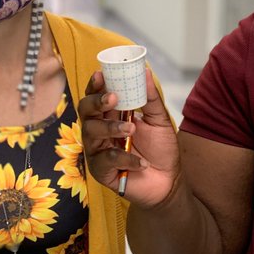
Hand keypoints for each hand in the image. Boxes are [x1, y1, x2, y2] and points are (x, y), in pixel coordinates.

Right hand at [78, 69, 178, 206]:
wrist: (169, 181)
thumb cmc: (161, 149)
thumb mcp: (159, 120)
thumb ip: (150, 98)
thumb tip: (146, 72)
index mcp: (111, 115)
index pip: (95, 96)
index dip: (95, 85)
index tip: (101, 75)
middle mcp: (100, 130)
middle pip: (85, 111)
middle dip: (96, 102)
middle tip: (113, 98)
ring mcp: (98, 150)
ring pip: (91, 133)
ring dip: (110, 128)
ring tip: (131, 129)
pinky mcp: (100, 170)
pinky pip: (105, 159)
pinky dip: (124, 157)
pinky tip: (141, 162)